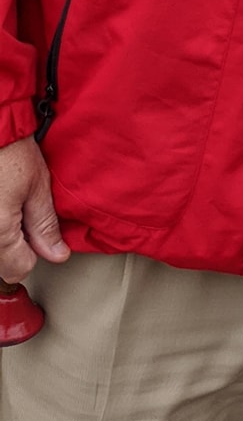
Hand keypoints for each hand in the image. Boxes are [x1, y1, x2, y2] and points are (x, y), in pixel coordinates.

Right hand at [0, 135, 69, 282]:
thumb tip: (58, 255)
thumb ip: (45, 226)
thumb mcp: (37, 187)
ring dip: (2, 235)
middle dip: (15, 246)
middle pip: (0, 264)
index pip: (19, 269)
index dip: (35, 251)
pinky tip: (0, 199)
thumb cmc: (10, 151)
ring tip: (7, 204)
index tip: (38, 230)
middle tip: (21, 213)